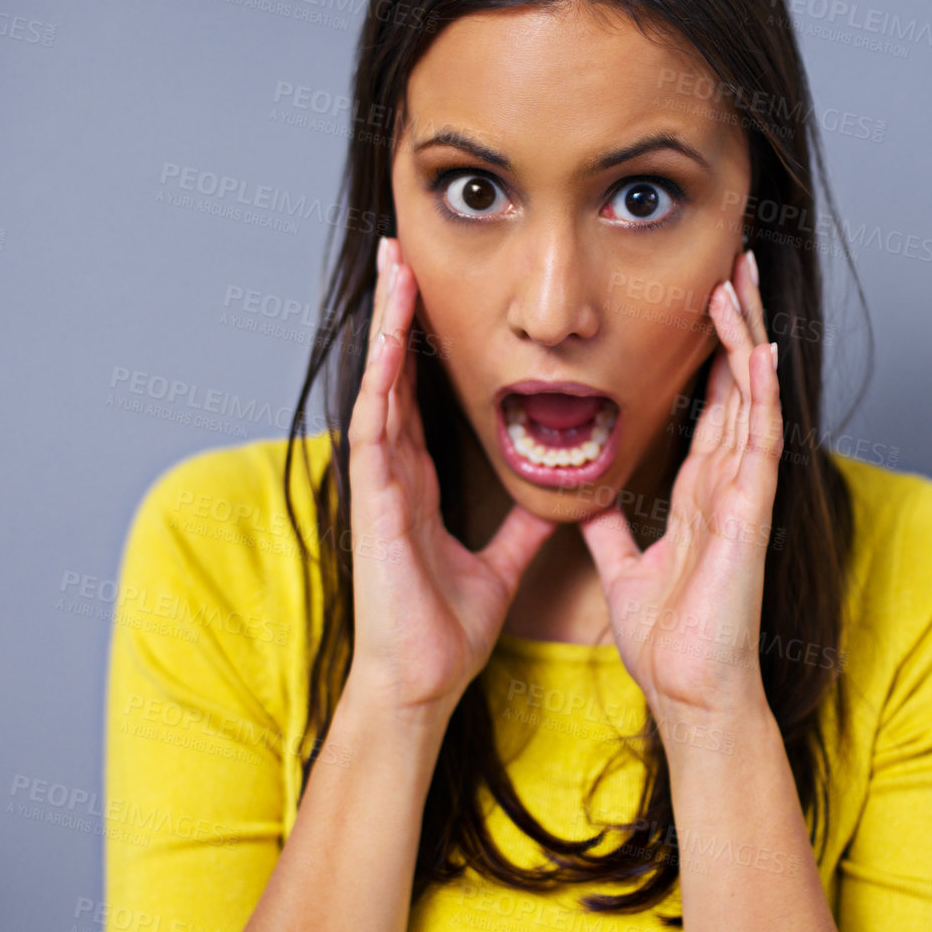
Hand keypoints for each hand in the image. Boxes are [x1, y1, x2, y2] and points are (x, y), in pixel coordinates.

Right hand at [344, 236, 557, 723]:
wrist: (422, 681)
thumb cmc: (446, 628)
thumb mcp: (500, 563)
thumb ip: (523, 526)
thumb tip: (558, 498)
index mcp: (420, 481)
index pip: (421, 393)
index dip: (425, 341)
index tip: (433, 290)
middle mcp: (396, 472)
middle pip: (395, 373)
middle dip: (399, 312)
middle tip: (402, 250)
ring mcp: (380, 483)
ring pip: (381, 385)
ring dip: (387, 325)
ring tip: (393, 266)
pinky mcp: (373, 502)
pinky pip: (376, 427)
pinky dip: (382, 379)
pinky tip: (388, 337)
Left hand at [579, 248, 780, 724]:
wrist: (689, 691)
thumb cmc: (668, 639)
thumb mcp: (625, 570)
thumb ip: (612, 532)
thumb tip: (586, 505)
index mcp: (700, 493)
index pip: (710, 406)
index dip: (710, 353)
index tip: (704, 302)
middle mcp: (728, 484)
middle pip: (737, 387)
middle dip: (735, 325)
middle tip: (731, 265)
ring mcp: (745, 497)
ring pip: (752, 400)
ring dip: (748, 339)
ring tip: (741, 282)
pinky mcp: (750, 516)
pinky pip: (760, 444)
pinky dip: (761, 396)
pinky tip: (760, 351)